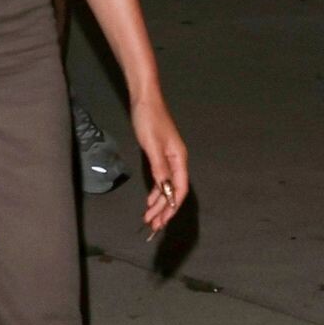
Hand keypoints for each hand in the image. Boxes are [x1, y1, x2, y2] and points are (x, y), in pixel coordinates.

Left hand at [131, 89, 188, 234]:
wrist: (144, 99)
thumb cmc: (149, 119)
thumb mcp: (152, 145)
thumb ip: (160, 168)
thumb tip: (166, 190)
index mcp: (179, 159)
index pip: (179, 190)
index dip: (171, 208)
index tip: (162, 221)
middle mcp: (177, 161)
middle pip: (173, 191)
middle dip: (163, 209)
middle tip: (152, 225)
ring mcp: (168, 159)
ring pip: (166, 187)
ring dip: (158, 203)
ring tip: (149, 217)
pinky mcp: (159, 156)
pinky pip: (161, 179)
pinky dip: (156, 191)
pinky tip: (150, 200)